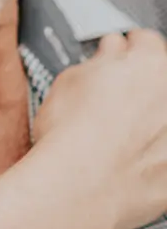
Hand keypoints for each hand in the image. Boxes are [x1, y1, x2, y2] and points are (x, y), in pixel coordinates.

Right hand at [33, 30, 166, 228]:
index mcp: (150, 64)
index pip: (145, 41)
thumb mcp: (70, 80)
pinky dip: (153, 152)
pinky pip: (163, 152)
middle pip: (162, 77)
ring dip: (148, 118)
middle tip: (113, 98)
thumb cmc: (70, 134)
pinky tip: (128, 157)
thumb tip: (111, 51)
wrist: (78, 187)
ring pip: (163, 116)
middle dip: (141, 83)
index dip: (126, 48)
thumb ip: (100, 60)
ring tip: (117, 133)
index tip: (117, 56)